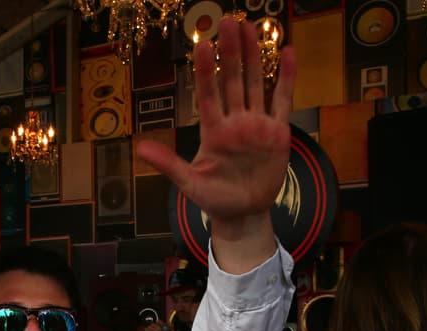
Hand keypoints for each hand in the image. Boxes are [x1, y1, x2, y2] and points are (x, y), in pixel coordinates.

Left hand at [136, 17, 295, 228]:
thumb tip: (139, 148)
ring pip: (255, 83)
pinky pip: (282, 100)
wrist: (243, 213)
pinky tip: (286, 52)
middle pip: (233, 80)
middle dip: (231, 52)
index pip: (208, 94)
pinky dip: (286, 77)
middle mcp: (234, 122)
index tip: (203, 44)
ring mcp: (256, 124)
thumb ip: (168, 164)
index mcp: (212, 131)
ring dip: (254, 56)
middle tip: (229, 21)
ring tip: (252, 28)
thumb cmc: (213, 198)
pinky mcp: (277, 132)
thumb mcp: (188, 183)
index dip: (206, 70)